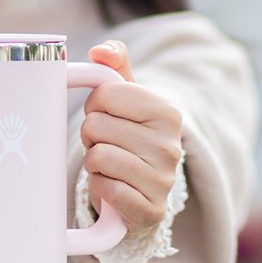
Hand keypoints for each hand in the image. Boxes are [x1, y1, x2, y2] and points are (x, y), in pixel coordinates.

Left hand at [81, 40, 182, 235]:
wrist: (144, 189)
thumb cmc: (129, 136)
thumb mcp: (126, 98)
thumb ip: (115, 65)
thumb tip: (100, 52)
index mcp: (167, 112)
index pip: (103, 93)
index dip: (94, 105)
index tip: (106, 116)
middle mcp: (171, 146)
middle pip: (95, 125)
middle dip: (91, 135)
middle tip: (106, 143)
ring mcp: (163, 180)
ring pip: (97, 157)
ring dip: (93, 162)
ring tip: (108, 164)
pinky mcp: (151, 210)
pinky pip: (105, 189)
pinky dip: (100, 187)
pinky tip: (113, 186)